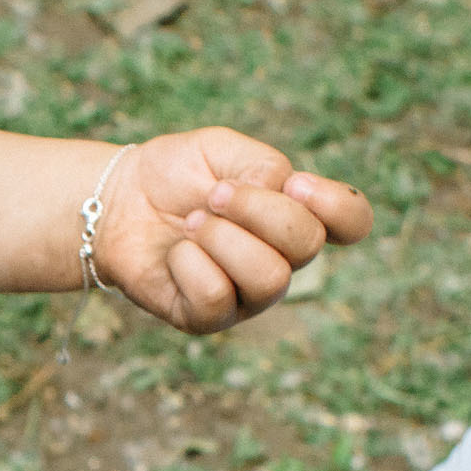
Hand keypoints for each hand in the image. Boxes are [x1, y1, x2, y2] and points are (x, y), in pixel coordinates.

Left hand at [93, 128, 371, 333]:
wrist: (117, 201)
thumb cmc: (176, 175)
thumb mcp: (222, 151)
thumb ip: (263, 167)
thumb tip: (282, 195)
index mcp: (296, 215)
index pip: (354, 222)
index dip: (336, 205)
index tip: (295, 182)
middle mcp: (281, 259)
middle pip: (308, 244)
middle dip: (258, 210)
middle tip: (214, 195)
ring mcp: (247, 295)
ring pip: (270, 277)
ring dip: (223, 239)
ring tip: (191, 224)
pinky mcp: (208, 318)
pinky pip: (216, 297)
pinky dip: (190, 264)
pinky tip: (176, 254)